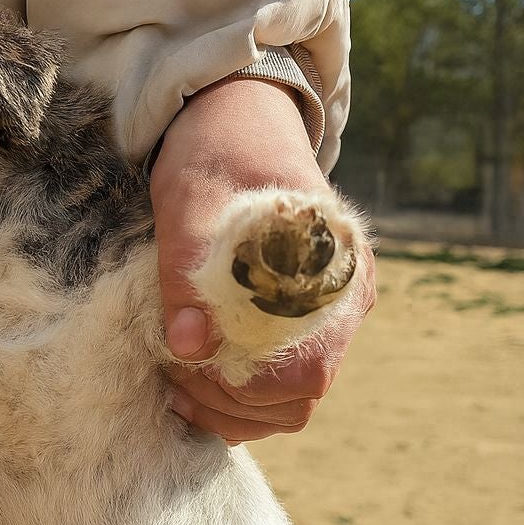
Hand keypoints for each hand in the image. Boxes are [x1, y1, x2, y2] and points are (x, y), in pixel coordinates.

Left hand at [150, 76, 374, 442]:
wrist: (237, 118)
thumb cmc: (216, 154)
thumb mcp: (189, 206)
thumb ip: (187, 276)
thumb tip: (190, 345)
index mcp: (333, 270)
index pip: (304, 372)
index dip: (242, 387)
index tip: (186, 370)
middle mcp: (346, 300)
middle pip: (300, 397)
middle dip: (233, 404)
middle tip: (177, 383)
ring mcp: (332, 312)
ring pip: (293, 400)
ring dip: (236, 406)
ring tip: (182, 385)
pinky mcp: (310, 318)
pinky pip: (285, 382)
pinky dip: (242, 394)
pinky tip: (198, 377)